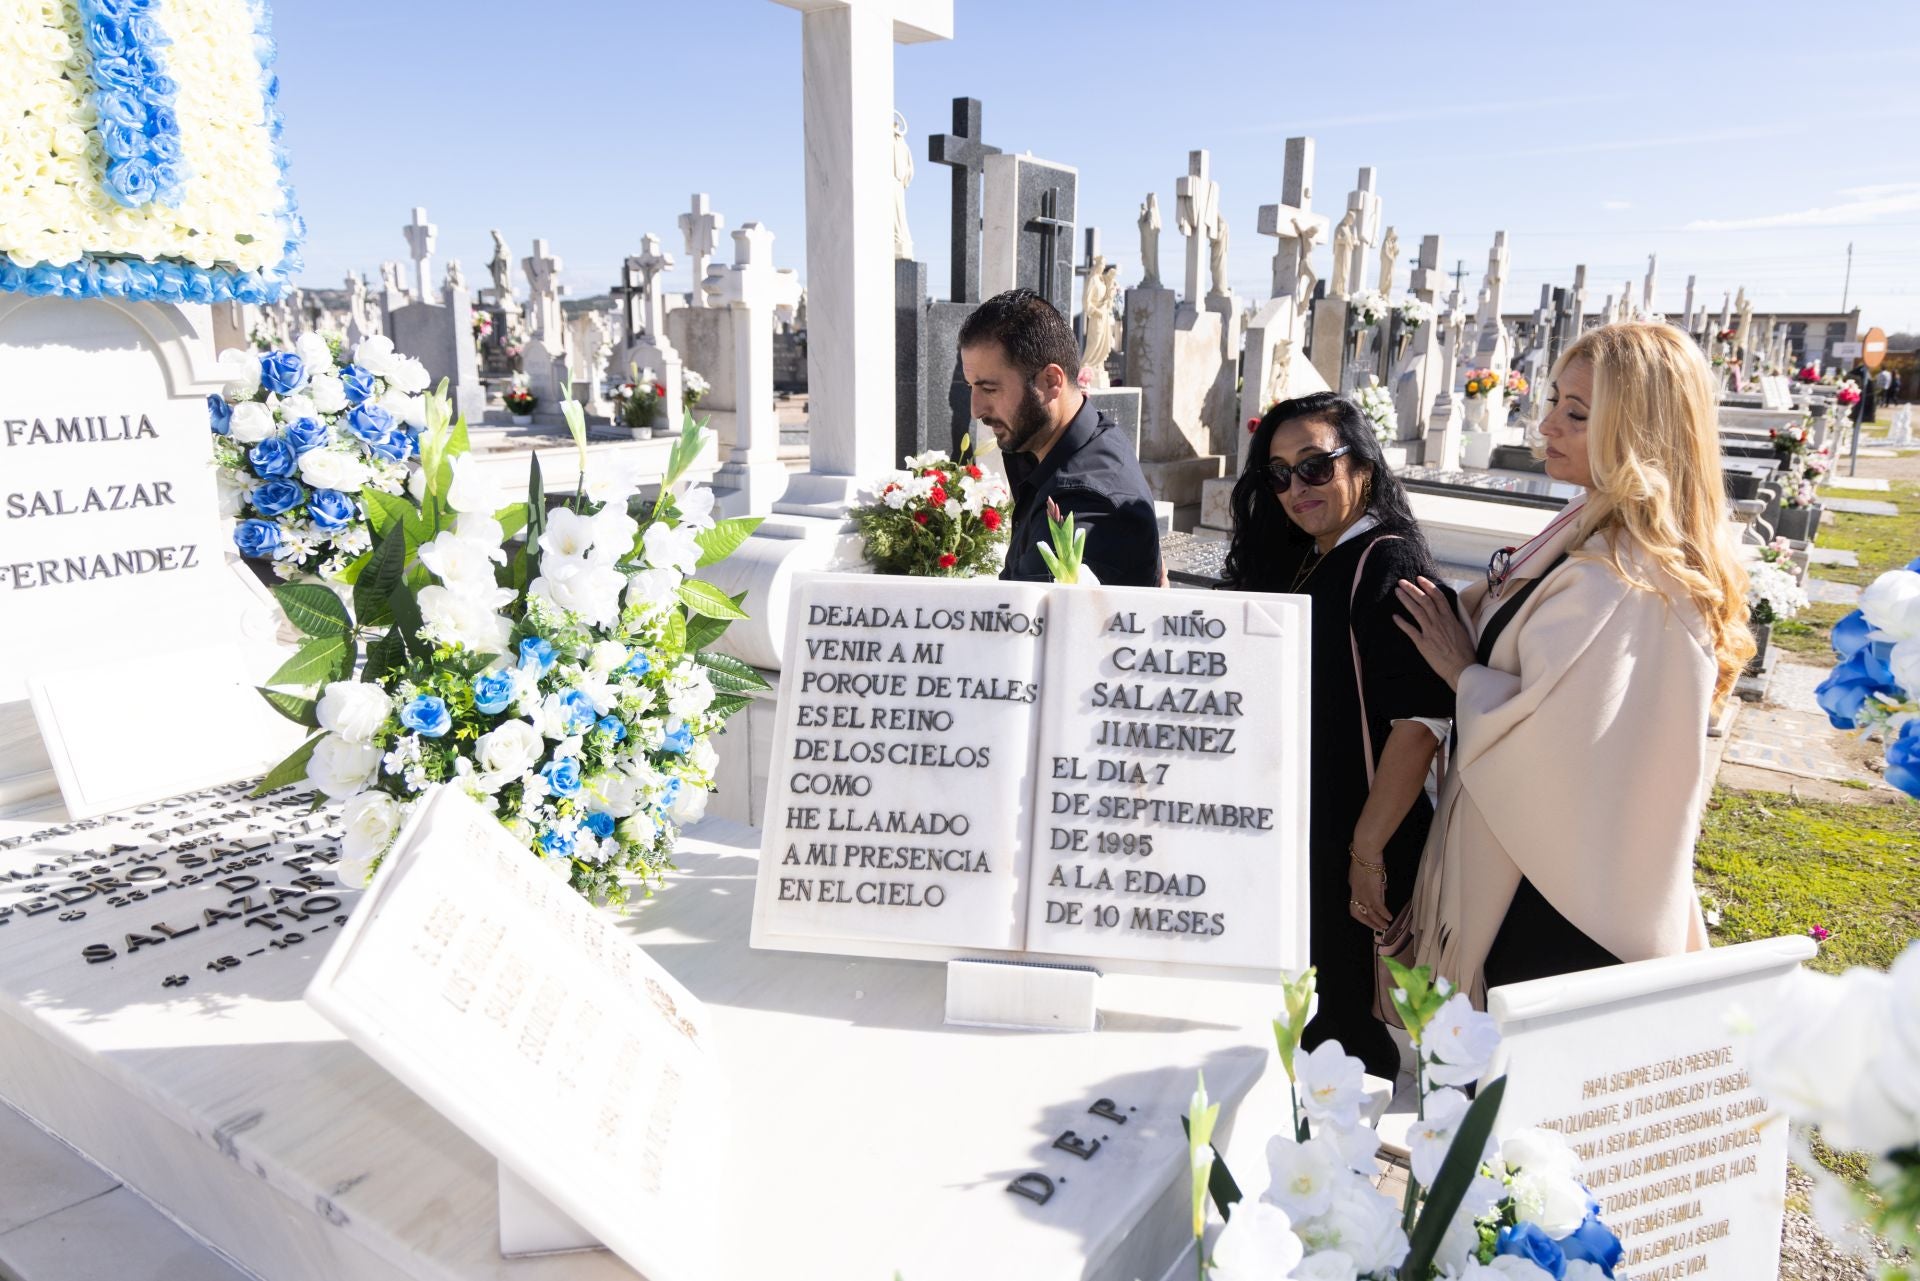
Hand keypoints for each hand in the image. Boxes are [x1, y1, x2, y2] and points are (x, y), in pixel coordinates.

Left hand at [1348, 849, 1389, 931]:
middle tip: (1377, 928)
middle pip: (1359, 913)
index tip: (1369, 918)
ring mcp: (1364, 893)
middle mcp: (1356, 893)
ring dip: (1378, 921)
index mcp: (1354, 888)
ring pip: (1369, 913)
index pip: (1355, 905)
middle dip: (1368, 922)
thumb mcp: (1369, 872)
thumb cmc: (1367, 857)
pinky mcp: (1372, 892)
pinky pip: (1378, 907)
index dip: (1361, 913)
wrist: (1365, 851)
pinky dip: (1384, 913)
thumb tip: (1384, 888)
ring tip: (1385, 927)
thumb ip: (1374, 882)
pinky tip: (1389, 917)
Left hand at [1394, 576, 1475, 690]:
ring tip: (1397, 592)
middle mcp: (1439, 622)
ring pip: (1416, 611)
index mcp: (1450, 618)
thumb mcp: (1462, 631)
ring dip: (1406, 600)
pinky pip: (1410, 630)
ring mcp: (1430, 632)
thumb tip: (1448, 613)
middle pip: (1424, 600)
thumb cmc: (1465, 653)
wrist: (1462, 668)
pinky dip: (1401, 623)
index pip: (1438, 597)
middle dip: (1412, 589)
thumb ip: (1453, 621)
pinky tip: (1394, 616)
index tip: (1420, 579)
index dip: (1428, 586)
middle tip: (1402, 582)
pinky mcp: (1423, 643)